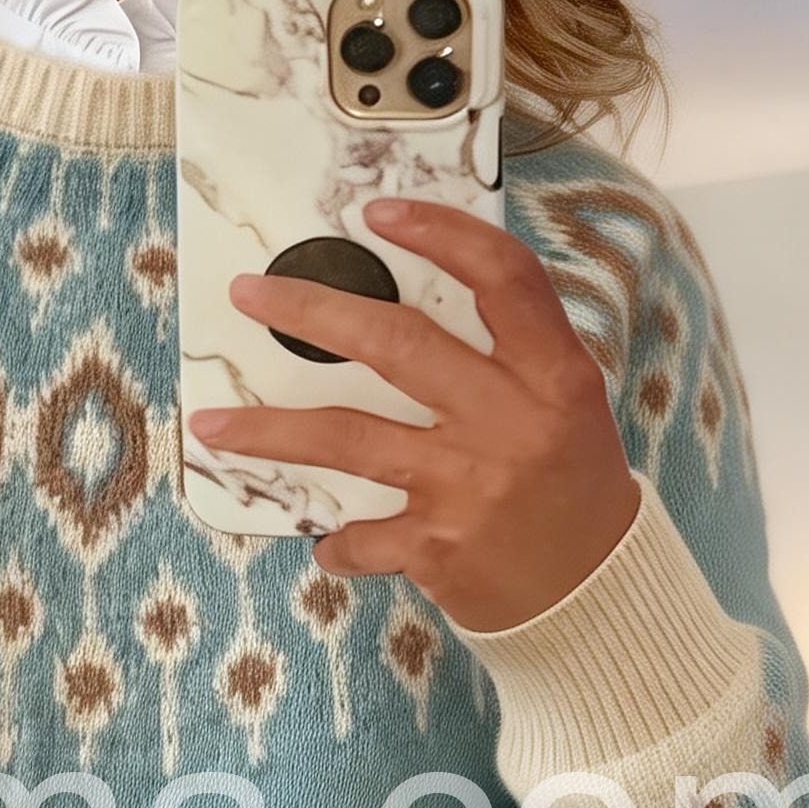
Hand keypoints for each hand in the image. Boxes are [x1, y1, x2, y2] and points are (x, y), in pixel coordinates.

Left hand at [187, 197, 640, 632]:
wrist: (596, 594)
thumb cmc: (571, 490)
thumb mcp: (564, 409)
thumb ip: (506, 360)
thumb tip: (404, 316)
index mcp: (553, 376)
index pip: (502, 279)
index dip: (442, 234)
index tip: (379, 213)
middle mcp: (508, 422)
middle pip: (397, 344)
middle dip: (313, 312)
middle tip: (251, 295)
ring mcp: (467, 485)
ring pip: (346, 437)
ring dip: (268, 431)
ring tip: (212, 424)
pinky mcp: (435, 546)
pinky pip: (358, 535)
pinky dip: (336, 541)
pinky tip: (327, 542)